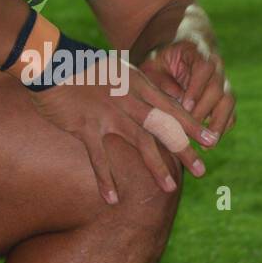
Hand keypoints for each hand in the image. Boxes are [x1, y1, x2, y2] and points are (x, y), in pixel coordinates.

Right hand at [29, 56, 216, 204]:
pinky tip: (113, 199)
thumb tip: (159, 100)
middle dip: (183, 150)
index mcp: (138, 84)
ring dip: (155, 167)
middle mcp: (128, 98)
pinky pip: (98, 158)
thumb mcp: (118, 71)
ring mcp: (108, 112)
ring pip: (139, 143)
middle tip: (202, 171)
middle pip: (162, 128)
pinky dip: (105, 179)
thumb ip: (138, 87)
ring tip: (170, 189)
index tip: (210, 141)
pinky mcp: (86, 126)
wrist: (51, 63)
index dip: (191, 126)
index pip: (171, 108)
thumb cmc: (84, 68)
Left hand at [141, 39, 236, 138]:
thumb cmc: (162, 60)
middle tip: (192, 131)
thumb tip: (175, 100)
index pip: (204, 69)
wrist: (182, 52)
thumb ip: (160, 80)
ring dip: (219, 124)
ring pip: (228, 102)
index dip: (196, 89)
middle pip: (218, 89)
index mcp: (199, 53)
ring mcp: (224, 82)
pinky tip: (208, 144)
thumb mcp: (154, 64)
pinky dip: (222, 128)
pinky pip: (231, 113)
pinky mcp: (225, 97)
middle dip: (205, 111)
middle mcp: (216, 66)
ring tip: (207, 144)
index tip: (185, 107)